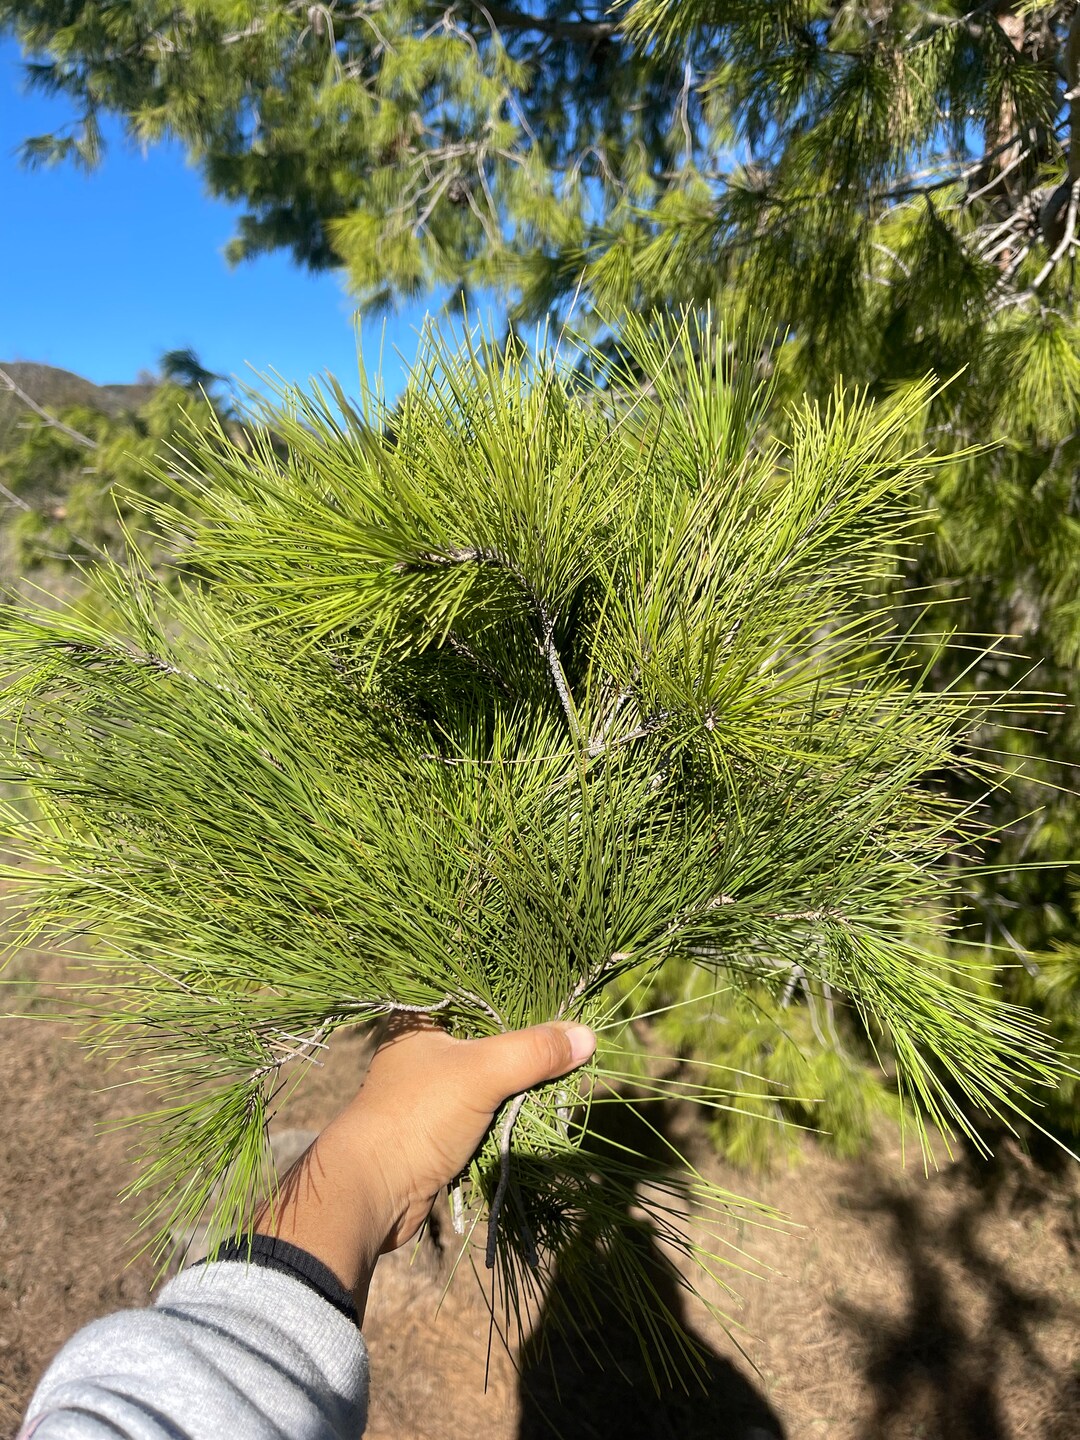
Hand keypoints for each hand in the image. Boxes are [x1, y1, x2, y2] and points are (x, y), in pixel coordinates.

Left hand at [253, 1020, 595, 1319]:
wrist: (372, 1191)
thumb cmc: (416, 1115)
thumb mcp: (481, 1072)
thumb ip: (533, 1052)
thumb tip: (588, 1035)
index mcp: (420, 1015)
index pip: (477, 987)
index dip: (517, 988)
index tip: (561, 989)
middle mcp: (425, 1043)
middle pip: (489, 1029)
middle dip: (528, 1037)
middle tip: (574, 1032)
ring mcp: (433, 1084)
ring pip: (491, 1067)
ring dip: (523, 1074)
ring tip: (568, 1061)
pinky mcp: (442, 1119)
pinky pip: (488, 1100)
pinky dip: (513, 1102)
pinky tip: (543, 1097)